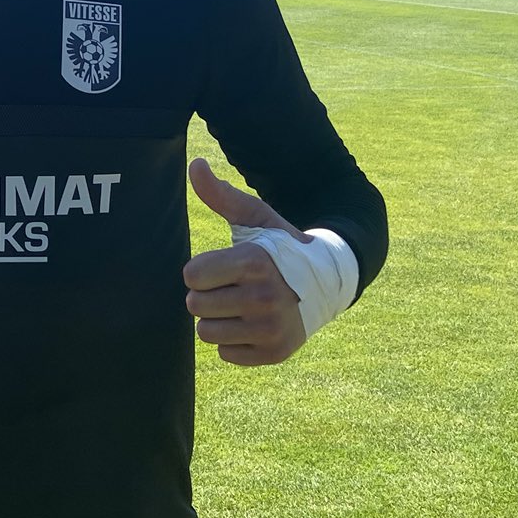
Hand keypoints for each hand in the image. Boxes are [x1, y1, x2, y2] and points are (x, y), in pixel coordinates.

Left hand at [182, 158, 307, 365]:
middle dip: (206, 295)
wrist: (326, 281)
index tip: (223, 266)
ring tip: (240, 305)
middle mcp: (265, 298)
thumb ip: (221, 195)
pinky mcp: (275, 353)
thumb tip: (195, 164)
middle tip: (232, 287)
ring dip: (217, 319)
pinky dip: (234, 341)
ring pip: (206, 333)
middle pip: (195, 306)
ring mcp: (271, 329)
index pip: (192, 275)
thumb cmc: (280, 247)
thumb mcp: (256, 218)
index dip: (201, 270)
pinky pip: (225, 353)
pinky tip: (252, 324)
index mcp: (255, 262)